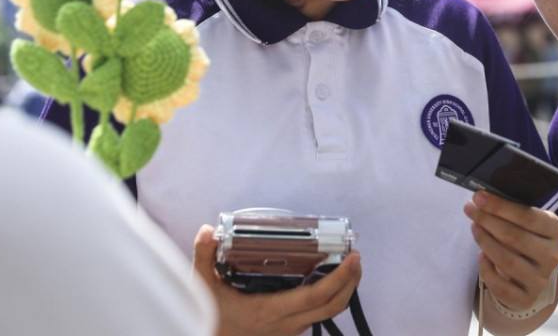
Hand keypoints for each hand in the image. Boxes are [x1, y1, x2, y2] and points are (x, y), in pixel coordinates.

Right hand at [192, 224, 361, 335]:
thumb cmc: (208, 317)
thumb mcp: (201, 287)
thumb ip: (203, 257)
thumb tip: (206, 230)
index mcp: (268, 310)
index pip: (314, 297)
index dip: (339, 278)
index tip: (353, 258)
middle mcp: (284, 324)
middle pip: (332, 306)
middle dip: (351, 282)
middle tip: (356, 257)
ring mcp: (288, 330)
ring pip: (327, 314)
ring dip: (344, 290)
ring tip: (349, 266)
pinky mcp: (287, 332)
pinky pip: (317, 316)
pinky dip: (330, 298)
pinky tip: (328, 280)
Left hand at [463, 191, 557, 310]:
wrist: (532, 273)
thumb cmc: (525, 238)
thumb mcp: (527, 222)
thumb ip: (511, 211)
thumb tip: (480, 199)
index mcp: (556, 230)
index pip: (527, 216)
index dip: (500, 206)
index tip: (478, 196)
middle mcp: (553, 255)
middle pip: (514, 237)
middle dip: (487, 220)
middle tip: (470, 209)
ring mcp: (541, 278)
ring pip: (506, 260)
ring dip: (484, 241)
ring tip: (474, 228)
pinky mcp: (527, 298)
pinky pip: (500, 285)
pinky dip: (486, 269)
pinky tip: (480, 256)